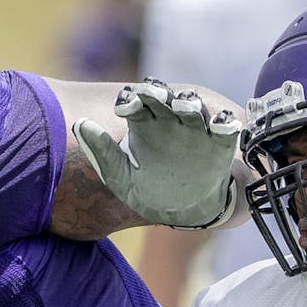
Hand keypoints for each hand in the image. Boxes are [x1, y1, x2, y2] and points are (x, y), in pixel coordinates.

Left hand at [72, 78, 242, 228]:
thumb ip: (102, 152)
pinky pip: (226, 128)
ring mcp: (196, 130)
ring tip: (186, 107)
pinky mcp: (220, 143)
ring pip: (196, 106)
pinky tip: (220, 125)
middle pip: (167, 97)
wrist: (181, 212)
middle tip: (154, 96)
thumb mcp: (120, 177)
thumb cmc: (148, 191)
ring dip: (191, 103)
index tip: (125, 106)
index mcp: (145, 123)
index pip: (137, 100)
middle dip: (161, 93)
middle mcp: (171, 120)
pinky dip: (225, 123)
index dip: (131, 98)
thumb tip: (80, 124)